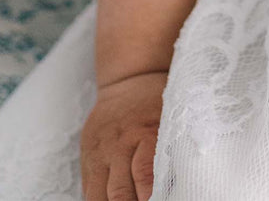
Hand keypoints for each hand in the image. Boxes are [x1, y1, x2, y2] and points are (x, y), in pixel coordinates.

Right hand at [80, 70, 167, 200]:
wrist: (129, 79)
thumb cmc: (157, 101)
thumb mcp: (171, 116)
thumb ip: (173, 147)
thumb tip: (181, 178)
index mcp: (145, 132)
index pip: (144, 172)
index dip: (149, 194)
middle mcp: (118, 145)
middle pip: (119, 191)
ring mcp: (99, 154)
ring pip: (99, 196)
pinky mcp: (87, 159)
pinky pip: (88, 190)